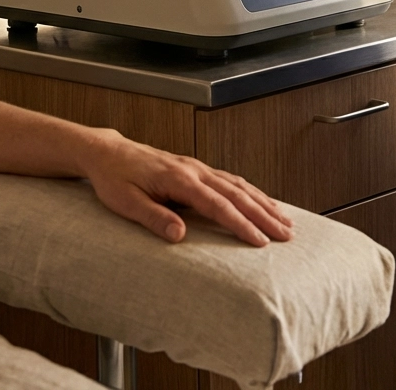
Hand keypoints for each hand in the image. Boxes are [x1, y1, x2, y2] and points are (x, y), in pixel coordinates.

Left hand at [78, 130, 293, 246]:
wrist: (108, 153)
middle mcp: (194, 170)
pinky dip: (251, 191)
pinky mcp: (196, 169)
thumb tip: (179, 235)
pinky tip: (261, 201)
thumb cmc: (115, 179)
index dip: (241, 225)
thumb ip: (154, 217)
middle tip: (286, 234)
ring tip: (285, 220)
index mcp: (179, 178)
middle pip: (237, 194)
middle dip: (264, 215)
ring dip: (263, 202)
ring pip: (239, 185)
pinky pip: (231, 179)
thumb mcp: (126, 202)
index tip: (260, 242)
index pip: (218, 205)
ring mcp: (197, 167)